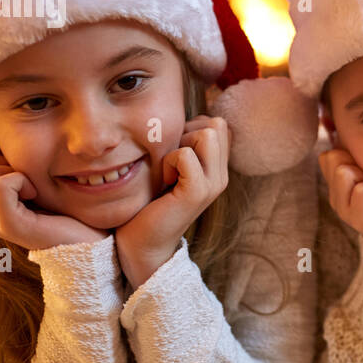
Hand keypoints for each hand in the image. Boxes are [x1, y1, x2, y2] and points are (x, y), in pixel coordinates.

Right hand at [0, 153, 106, 251]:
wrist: (91, 241)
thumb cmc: (69, 210)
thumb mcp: (39, 182)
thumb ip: (17, 167)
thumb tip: (4, 141)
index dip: (2, 158)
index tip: (29, 174)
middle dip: (5, 162)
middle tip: (32, 181)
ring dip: (13, 171)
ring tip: (35, 190)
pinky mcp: (11, 225)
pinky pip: (0, 185)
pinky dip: (21, 181)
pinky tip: (37, 195)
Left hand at [116, 115, 229, 289]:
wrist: (141, 243)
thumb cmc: (148, 202)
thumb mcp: (169, 167)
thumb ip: (181, 145)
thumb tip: (181, 120)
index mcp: (217, 168)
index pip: (218, 123)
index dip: (192, 127)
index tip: (174, 154)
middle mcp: (221, 175)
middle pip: (216, 124)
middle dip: (187, 133)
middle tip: (170, 162)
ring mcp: (213, 184)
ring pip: (207, 133)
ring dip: (179, 145)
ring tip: (168, 171)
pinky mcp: (197, 193)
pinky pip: (186, 154)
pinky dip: (169, 161)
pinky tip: (164, 181)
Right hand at [319, 145, 362, 272]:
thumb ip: (360, 153)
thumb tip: (341, 128)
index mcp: (336, 185)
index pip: (328, 155)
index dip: (352, 156)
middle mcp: (335, 198)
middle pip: (333, 158)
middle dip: (360, 164)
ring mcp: (344, 211)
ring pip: (345, 172)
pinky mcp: (359, 221)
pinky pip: (362, 190)